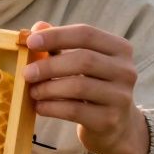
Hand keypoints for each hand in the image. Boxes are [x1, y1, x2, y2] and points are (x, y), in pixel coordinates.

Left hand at [23, 21, 149, 153]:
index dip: (56, 35)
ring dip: (48, 88)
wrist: (115, 126)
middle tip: (27, 73)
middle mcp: (126, 70)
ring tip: (33, 91)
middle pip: (83, 60)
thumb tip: (37, 27)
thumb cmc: (92, 86)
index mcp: (120, 48)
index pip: (86, 34)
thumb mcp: (80, 62)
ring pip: (78, 86)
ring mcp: (120, 96)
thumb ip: (60, 44)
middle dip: (49, 65)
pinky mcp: (109, 120)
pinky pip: (74, 110)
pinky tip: (40, 107)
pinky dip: (52, 107)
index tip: (30, 42)